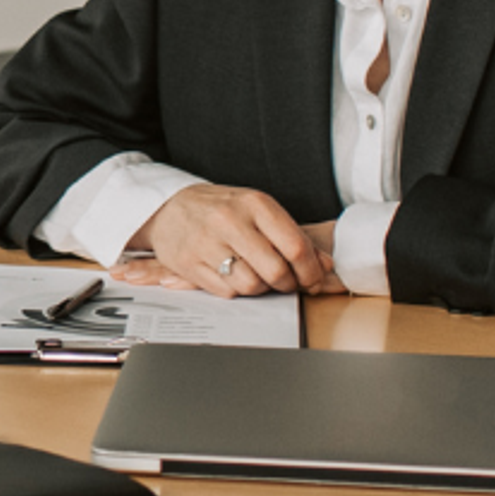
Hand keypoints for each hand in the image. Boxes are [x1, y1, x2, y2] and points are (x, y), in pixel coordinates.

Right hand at [137, 184, 344, 297]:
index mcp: (254, 204)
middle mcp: (230, 221)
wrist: (169, 207)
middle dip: (287, 284)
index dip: (311, 271)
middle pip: (275, 271)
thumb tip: (325, 265)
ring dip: (260, 288)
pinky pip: (227, 292)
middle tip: (286, 283)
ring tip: (257, 277)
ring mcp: (206, 242)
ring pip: (251, 285)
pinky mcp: (189, 263)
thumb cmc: (222, 210)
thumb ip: (293, 237)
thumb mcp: (259, 212)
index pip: (295, 246)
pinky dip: (235, 290)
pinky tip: (232, 275)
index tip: (313, 280)